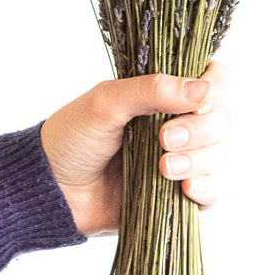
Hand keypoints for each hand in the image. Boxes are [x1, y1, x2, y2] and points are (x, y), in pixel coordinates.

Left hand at [39, 61, 229, 236]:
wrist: (52, 190)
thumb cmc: (72, 137)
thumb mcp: (105, 102)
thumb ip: (151, 90)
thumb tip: (201, 91)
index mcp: (165, 93)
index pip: (214, 80)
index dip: (215, 89)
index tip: (197, 102)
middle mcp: (181, 123)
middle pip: (222, 119)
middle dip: (200, 129)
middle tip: (164, 139)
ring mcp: (183, 160)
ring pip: (220, 155)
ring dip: (199, 160)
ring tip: (163, 167)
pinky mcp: (180, 195)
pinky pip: (214, 191)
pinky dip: (207, 187)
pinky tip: (185, 188)